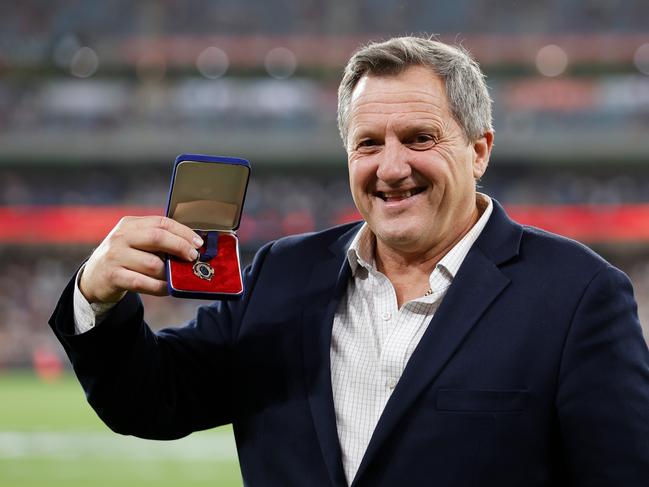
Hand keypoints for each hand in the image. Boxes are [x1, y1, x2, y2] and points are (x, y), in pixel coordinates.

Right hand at [79, 216, 202, 303]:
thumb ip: (158, 240)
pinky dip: (160, 287)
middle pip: (157, 237)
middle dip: (180, 247)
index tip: (198, 243)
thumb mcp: (136, 241)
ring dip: (170, 272)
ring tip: (179, 276)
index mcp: (130, 224)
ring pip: (153, 264)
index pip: (161, 222)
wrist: (93, 277)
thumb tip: (192, 245)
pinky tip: (169, 288)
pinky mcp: (113, 276)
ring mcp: (115, 256)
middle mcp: (120, 237)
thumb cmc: (124, 257)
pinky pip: (143, 283)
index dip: (183, 232)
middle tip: (193, 257)